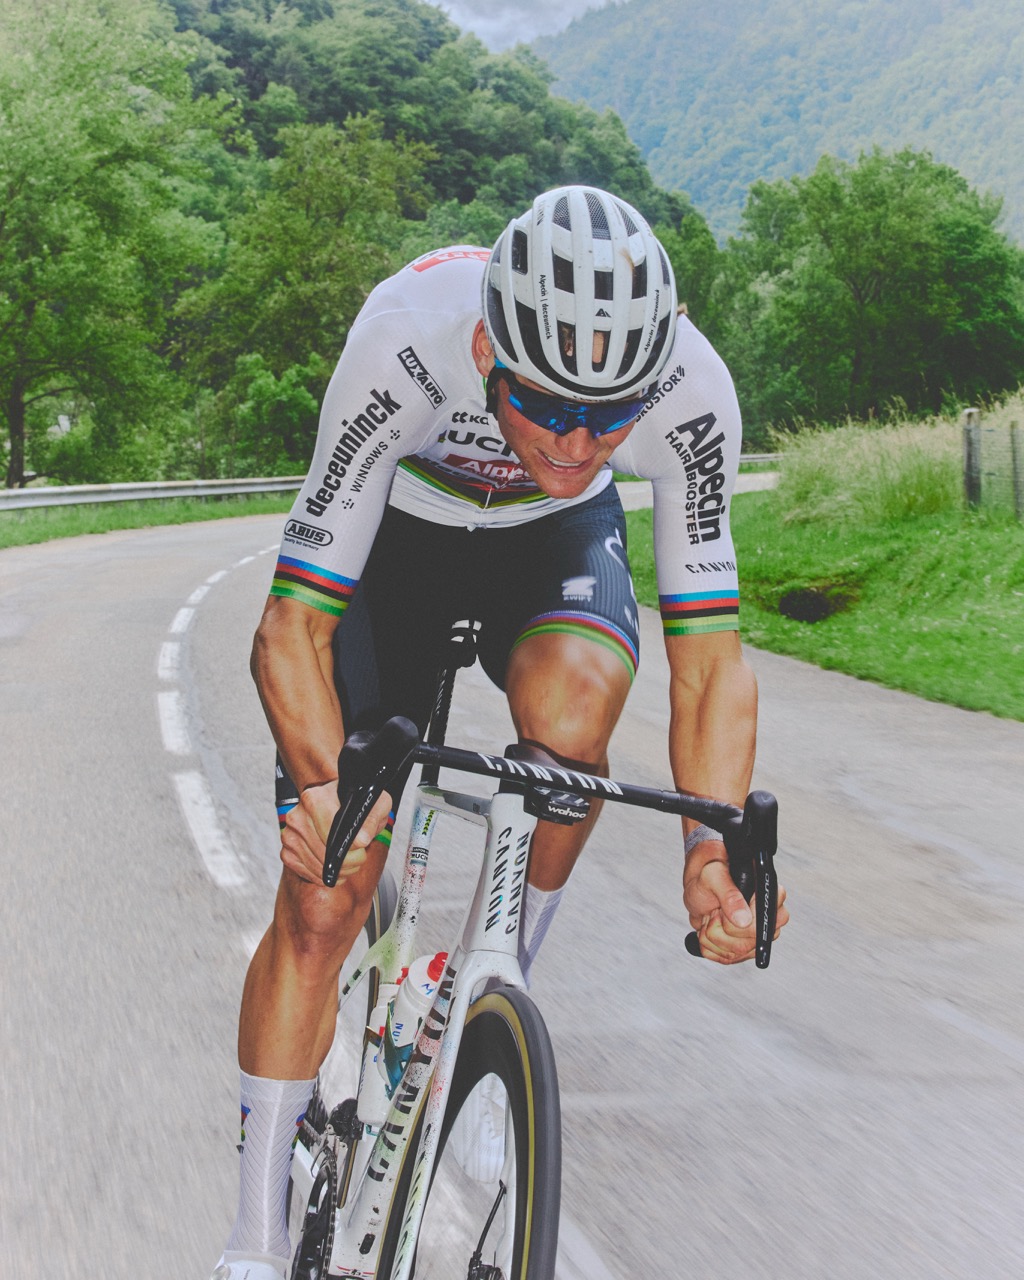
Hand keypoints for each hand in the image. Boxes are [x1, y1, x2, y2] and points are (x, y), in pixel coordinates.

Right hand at [280, 781, 392, 884]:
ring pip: (316, 866)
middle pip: (324, 852)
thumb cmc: (357, 803)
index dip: (350, 848)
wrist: (341, 804)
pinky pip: (306, 872)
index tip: (361, 848)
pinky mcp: (287, 851)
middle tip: (359, 858)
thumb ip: (371, 819)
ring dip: (337, 871)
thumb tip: (361, 839)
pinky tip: (335, 868)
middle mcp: (297, 815)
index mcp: (315, 798)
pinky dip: (323, 876)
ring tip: (349, 863)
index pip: (331, 833)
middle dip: (347, 862)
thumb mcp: (375, 803)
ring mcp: (289, 834)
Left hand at [683, 840, 788, 963]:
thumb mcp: (712, 876)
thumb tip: (743, 920)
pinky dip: (710, 946)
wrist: (700, 888)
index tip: (721, 912)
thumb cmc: (709, 876)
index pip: (767, 921)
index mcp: (768, 894)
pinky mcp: (746, 948)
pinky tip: (709, 929)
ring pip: (737, 952)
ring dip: (713, 936)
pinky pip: (727, 958)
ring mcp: (759, 935)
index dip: (741, 922)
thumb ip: (728, 894)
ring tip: (711, 917)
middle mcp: (769, 917)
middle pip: (752, 942)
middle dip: (723, 929)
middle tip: (715, 911)